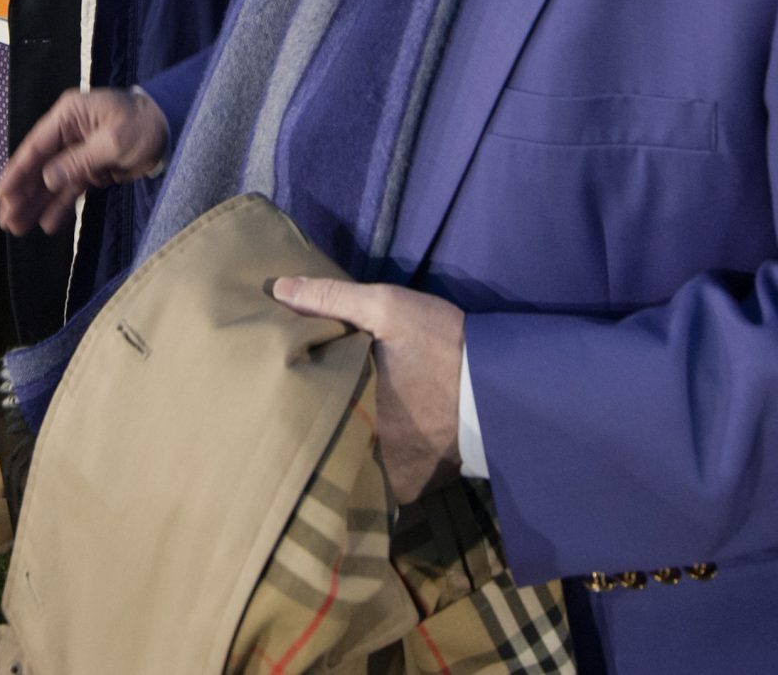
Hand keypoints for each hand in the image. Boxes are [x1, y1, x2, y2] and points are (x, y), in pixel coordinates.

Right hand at [0, 88, 168, 235]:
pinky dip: (60, 206)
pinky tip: (47, 224)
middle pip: (39, 166)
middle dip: (22, 194)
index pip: (36, 146)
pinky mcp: (92, 168)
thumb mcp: (114, 141)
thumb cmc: (144, 124)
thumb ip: (79, 160)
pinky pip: (71, 188)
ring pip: (52, 181)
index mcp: (69, 116)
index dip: (17, 171)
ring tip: (17, 228)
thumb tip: (47, 179)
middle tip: (4, 220)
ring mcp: (79, 152)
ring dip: (36, 204)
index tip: (0, 194)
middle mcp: (69, 132)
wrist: (173, 127)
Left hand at [272, 276, 465, 503]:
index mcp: (350, 414)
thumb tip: (277, 289)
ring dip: (337, 446)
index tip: (273, 380)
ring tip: (321, 422)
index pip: (298, 412)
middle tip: (291, 404)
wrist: (504, 389)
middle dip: (307, 425)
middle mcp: (365, 457)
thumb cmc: (442, 346)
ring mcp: (388, 478)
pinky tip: (359, 441)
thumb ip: (332, 299)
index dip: (286, 396)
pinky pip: (373, 480)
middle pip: (319, 442)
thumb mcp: (389, 308)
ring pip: (344, 464)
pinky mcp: (408, 487)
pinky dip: (365, 464)